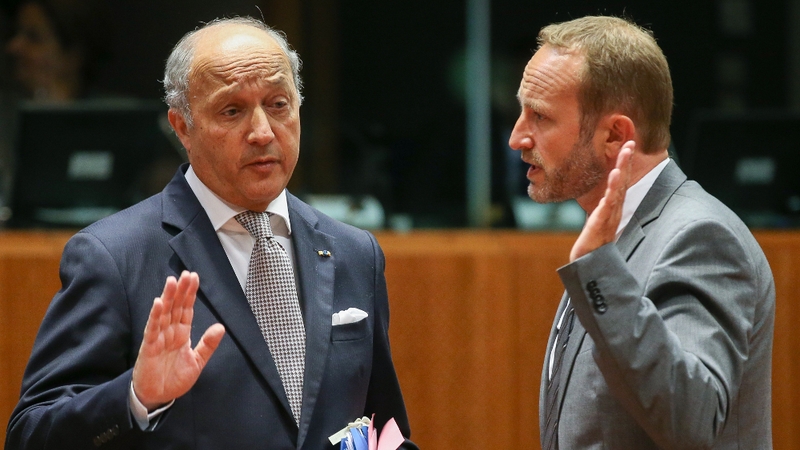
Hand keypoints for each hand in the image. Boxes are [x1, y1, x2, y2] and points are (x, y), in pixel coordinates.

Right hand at [132, 271, 224, 409]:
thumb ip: (207, 344)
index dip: (190, 294)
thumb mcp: (197, 361)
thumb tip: (220, 327)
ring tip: (172, 281)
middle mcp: (170, 332)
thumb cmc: (175, 379)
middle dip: (181, 290)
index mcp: (182, 333)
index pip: (186, 309)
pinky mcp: (149, 347)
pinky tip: (158, 303)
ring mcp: (159, 337)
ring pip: (164, 313)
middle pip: (176, 306)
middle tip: (186, 274)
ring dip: (168, 297)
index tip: (194, 277)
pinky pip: (152, 329)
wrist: (158, 397)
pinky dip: (155, 316)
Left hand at [570, 141, 633, 261]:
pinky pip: (607, 206)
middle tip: (629, 143)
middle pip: (622, 183)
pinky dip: (611, 192)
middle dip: (626, 162)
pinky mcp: (601, 224)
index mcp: (612, 207)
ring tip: (623, 158)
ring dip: (620, 174)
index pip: (620, 182)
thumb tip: (602, 193)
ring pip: (617, 192)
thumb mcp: (597, 220)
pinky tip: (614, 179)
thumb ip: (602, 207)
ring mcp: (609, 217)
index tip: (627, 145)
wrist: (587, 265)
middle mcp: (614, 210)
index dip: (624, 163)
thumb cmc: (592, 243)